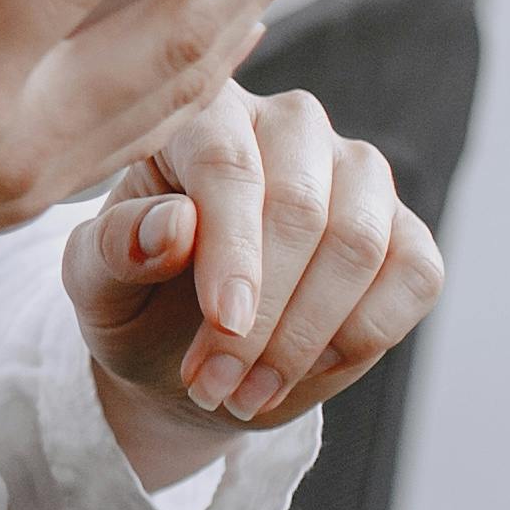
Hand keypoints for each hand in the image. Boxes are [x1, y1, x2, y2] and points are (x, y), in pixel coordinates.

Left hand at [67, 81, 444, 484]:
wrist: (183, 348)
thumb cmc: (131, 293)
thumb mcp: (93, 281)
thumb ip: (114, 247)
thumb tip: (174, 225)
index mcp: (203, 113)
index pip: (228, 164)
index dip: (232, 248)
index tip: (225, 321)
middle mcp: (289, 125)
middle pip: (302, 209)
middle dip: (262, 315)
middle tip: (212, 386)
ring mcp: (357, 173)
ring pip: (361, 244)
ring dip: (306, 338)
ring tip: (242, 396)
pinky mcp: (405, 231)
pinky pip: (415, 275)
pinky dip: (359, 339)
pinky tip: (299, 375)